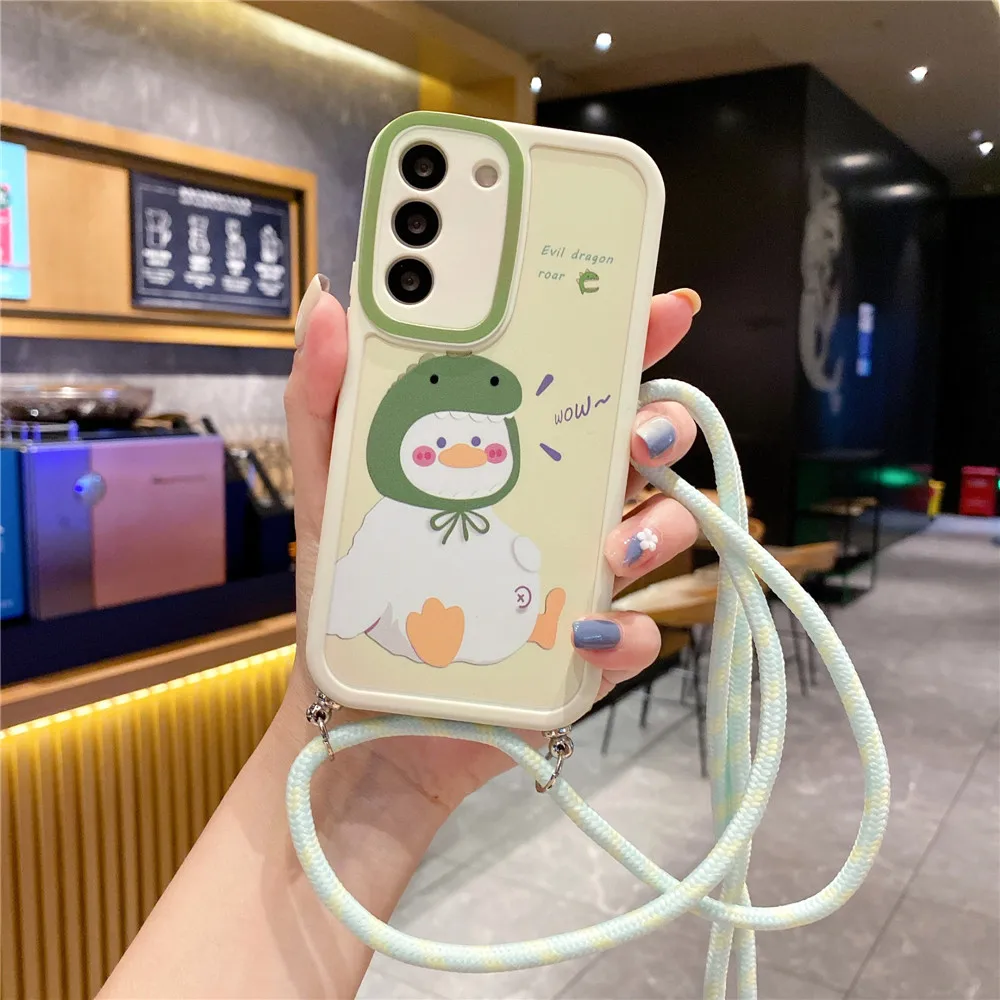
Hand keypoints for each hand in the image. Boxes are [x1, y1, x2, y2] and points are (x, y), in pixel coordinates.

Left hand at [276, 279, 699, 811]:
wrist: (362, 713)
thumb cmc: (353, 592)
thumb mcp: (330, 486)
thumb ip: (324, 396)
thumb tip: (328, 299)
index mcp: (516, 457)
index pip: (585, 383)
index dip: (632, 340)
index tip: (658, 310)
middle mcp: (563, 506)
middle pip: (647, 446)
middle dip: (665, 426)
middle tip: (638, 437)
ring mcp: (584, 576)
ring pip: (666, 528)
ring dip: (660, 527)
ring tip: (611, 549)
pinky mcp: (587, 650)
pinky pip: (639, 632)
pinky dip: (629, 631)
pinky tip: (588, 633)